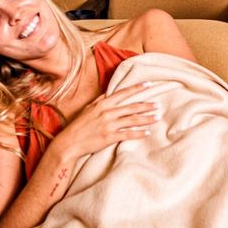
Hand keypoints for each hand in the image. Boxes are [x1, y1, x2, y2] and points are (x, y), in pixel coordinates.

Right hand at [46, 81, 173, 163]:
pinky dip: (139, 133)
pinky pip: (128, 134)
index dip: (137, 88)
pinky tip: (147, 133)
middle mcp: (107, 112)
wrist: (70, 142)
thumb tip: (108, 92)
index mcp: (103, 104)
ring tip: (157, 117)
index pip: (123, 93)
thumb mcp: (88, 109)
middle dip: (146, 105)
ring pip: (132, 120)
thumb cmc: (78, 125)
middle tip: (158, 105)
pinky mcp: (109, 137)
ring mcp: (109, 125)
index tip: (149, 84)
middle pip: (131, 107)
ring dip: (146, 119)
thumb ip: (100, 100)